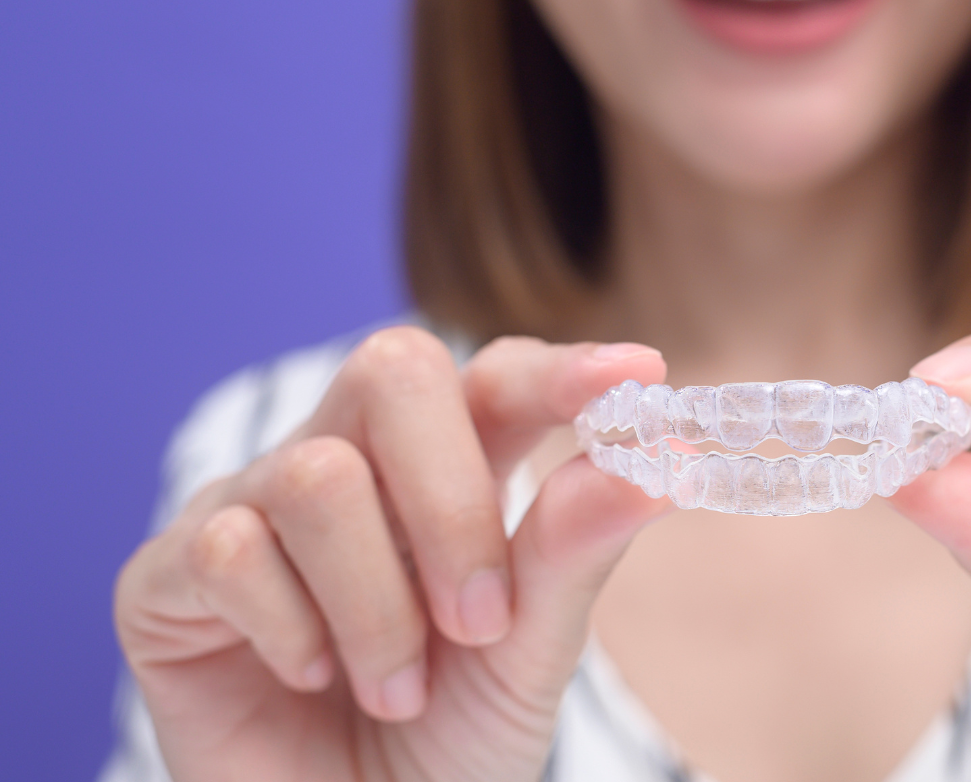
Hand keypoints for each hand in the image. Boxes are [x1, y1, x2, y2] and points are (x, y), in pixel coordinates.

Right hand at [114, 328, 670, 781]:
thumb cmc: (449, 740)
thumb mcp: (529, 653)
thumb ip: (577, 551)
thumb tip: (662, 459)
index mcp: (449, 468)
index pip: (498, 378)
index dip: (560, 372)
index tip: (638, 378)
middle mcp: (350, 462)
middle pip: (394, 369)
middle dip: (451, 498)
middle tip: (480, 620)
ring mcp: (252, 505)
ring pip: (317, 478)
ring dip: (377, 606)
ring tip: (396, 690)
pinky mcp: (169, 574)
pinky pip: (228, 549)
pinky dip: (290, 629)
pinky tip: (310, 678)